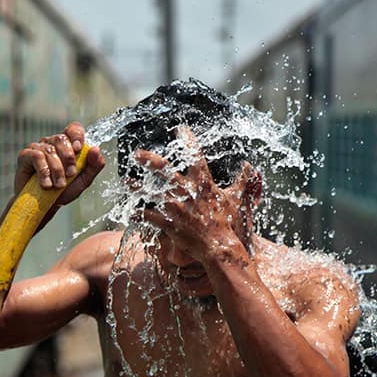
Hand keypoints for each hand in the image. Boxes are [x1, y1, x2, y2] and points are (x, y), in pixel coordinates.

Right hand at [15, 122, 104, 207]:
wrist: (45, 206)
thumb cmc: (63, 192)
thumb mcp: (83, 180)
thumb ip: (94, 165)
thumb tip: (96, 149)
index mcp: (68, 145)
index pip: (73, 129)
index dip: (77, 135)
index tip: (79, 148)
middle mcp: (52, 143)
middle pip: (61, 138)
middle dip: (68, 158)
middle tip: (70, 175)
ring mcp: (38, 148)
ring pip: (50, 150)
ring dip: (57, 170)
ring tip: (59, 185)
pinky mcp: (25, 155)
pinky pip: (36, 156)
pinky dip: (44, 172)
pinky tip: (46, 184)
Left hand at [136, 127, 256, 264]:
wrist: (218, 246)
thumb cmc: (227, 222)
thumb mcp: (236, 198)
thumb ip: (242, 181)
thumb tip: (249, 167)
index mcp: (202, 182)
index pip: (194, 154)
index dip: (187, 139)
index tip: (180, 129)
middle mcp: (185, 191)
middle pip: (162, 168)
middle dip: (148, 159)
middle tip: (137, 154)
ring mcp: (174, 207)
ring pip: (149, 192)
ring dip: (136, 186)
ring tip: (126, 181)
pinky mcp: (167, 222)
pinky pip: (148, 216)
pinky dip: (138, 214)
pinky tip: (131, 212)